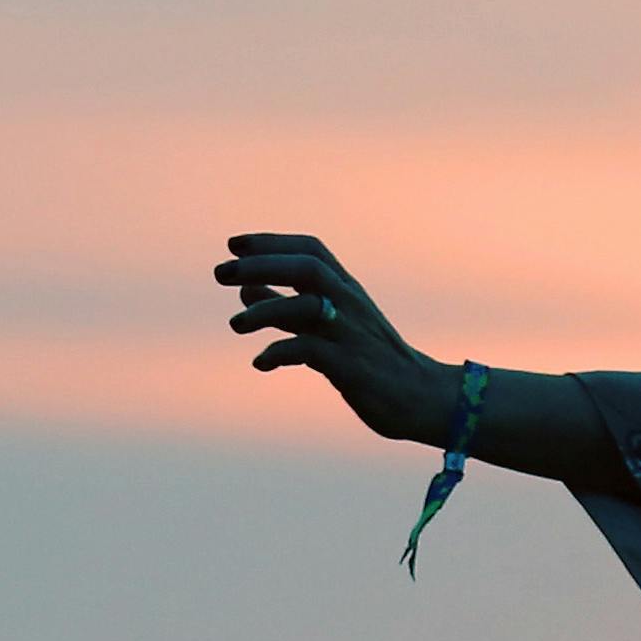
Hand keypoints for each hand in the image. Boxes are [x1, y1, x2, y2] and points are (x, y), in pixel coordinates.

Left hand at [217, 233, 462, 444]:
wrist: (420, 397)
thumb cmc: (370, 361)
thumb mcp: (324, 327)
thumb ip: (284, 306)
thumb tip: (243, 288)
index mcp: (347, 290)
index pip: (310, 251)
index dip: (271, 243)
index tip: (233, 245)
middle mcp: (350, 304)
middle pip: (306, 268)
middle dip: (261, 264)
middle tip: (219, 273)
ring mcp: (352, 334)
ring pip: (307, 306)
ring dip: (264, 310)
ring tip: (236, 325)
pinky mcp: (352, 367)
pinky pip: (310, 351)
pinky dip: (278, 352)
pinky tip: (261, 363)